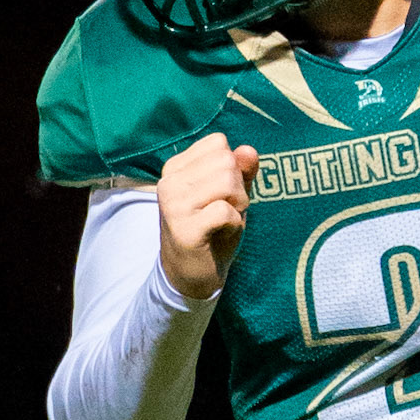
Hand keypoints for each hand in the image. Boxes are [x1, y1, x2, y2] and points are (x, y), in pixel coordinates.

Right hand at [157, 134, 259, 299]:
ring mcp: (174, 205)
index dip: (233, 169)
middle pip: (226, 161)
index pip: (218, 144)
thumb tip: (249, 150)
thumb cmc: (213, 231)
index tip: (221, 194)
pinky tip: (220, 234)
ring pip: (227, 182)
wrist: (191, 276)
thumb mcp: (230, 196)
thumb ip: (241, 171)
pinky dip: (234, 224)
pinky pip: (226, 211)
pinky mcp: (184, 229)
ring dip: (238, 206)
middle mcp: (169, 181)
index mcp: (175, 168)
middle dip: (238, 188)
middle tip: (225, 212)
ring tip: (224, 222)